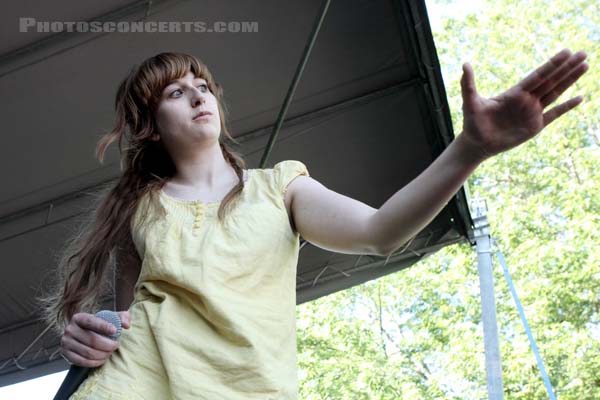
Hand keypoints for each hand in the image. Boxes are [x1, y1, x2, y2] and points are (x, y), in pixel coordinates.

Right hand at [60, 311, 130, 367]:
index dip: (104, 327)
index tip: (115, 331)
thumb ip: (122, 317)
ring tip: (110, 353)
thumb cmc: (99, 326)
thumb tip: (126, 325)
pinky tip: (102, 359)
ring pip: (88, 352)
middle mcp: (70, 329)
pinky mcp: (65, 354)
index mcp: (79, 318)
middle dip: (108, 345)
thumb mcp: (109, 318)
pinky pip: (81, 361)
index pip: (92, 322)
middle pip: (92, 340)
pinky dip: (94, 362)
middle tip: (116, 346)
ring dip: (103, 355)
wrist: (83, 335)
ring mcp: (66, 342)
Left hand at [459, 48, 588, 158]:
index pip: (538, 75)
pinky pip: (554, 114)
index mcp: (515, 92)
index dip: (552, 64)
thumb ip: (469, 84)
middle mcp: (527, 99)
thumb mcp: (471, 103)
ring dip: (570, 81)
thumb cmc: (473, 123)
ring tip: (584, 66)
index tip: (566, 52)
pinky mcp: (535, 126)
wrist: (477, 143)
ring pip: (555, 93)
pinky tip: (579, 98)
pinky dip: (566, 107)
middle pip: (551, 80)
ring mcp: (533, 112)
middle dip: (567, 68)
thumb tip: (465, 64)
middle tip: (583, 53)